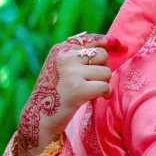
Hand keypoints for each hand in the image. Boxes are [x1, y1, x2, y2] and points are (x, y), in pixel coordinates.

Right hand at [14, 33, 121, 155]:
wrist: (39, 116)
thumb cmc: (55, 90)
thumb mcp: (60, 66)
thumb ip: (78, 54)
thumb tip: (109, 40)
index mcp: (60, 50)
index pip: (89, 39)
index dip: (105, 41)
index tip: (116, 43)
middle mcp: (65, 58)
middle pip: (102, 55)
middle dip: (103, 67)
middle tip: (95, 80)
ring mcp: (71, 73)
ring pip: (106, 72)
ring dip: (103, 83)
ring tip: (92, 90)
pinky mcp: (78, 90)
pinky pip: (105, 87)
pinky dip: (106, 94)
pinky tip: (98, 98)